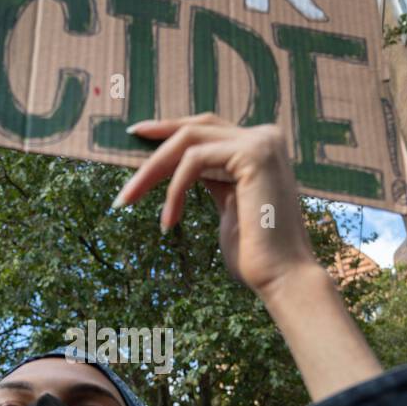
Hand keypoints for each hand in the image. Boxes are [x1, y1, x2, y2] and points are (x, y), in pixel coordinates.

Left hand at [112, 114, 319, 298]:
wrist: (282, 277)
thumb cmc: (255, 254)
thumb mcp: (227, 205)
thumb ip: (212, 179)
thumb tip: (182, 165)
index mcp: (259, 147)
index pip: (206, 128)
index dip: (169, 129)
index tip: (137, 135)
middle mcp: (264, 137)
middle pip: (194, 129)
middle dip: (152, 151)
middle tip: (124, 177)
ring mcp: (261, 142)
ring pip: (188, 142)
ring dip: (151, 172)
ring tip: (128, 200)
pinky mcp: (253, 153)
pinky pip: (194, 160)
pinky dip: (174, 190)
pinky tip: (168, 222)